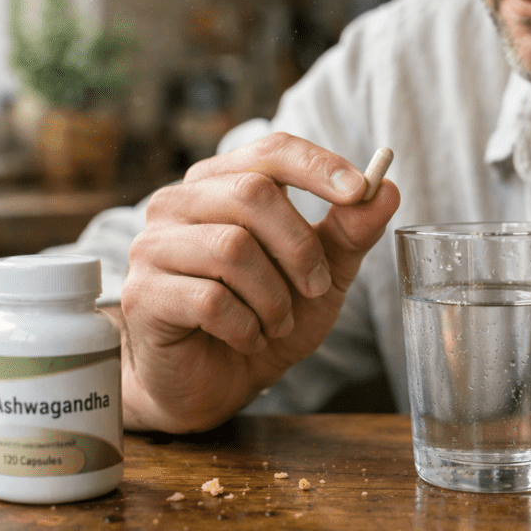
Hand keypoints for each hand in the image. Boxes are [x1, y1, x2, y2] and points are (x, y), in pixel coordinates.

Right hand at [118, 133, 399, 432]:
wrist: (217, 380)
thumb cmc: (266, 314)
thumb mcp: (324, 274)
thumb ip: (350, 232)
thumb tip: (386, 188)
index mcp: (222, 183)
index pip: (271, 150)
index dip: (317, 166)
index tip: (359, 191)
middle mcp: (179, 203)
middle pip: (252, 193)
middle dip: (300, 247)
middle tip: (317, 287)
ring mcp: (154, 247)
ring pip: (232, 249)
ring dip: (275, 296)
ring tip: (278, 321)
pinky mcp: (144, 295)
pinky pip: (211, 300)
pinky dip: (247, 325)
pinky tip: (249, 337)